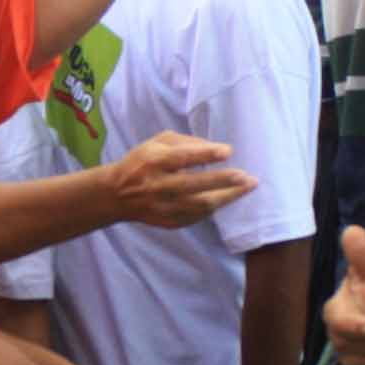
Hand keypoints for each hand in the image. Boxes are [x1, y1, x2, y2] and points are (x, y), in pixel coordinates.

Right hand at [107, 132, 253, 228]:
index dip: (205, 155)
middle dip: (222, 181)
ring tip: (247, 187)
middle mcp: (157, 186)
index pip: (181, 158)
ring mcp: (162, 207)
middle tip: (247, 177)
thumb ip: (186, 142)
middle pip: (193, 185)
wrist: (117, 195)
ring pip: (199, 205)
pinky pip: (196, 216)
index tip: (228, 152)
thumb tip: (217, 149)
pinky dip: (214, 206)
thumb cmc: (142, 162)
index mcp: (153, 162)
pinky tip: (227, 197)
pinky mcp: (167, 222)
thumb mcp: (157, 143)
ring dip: (226, 197)